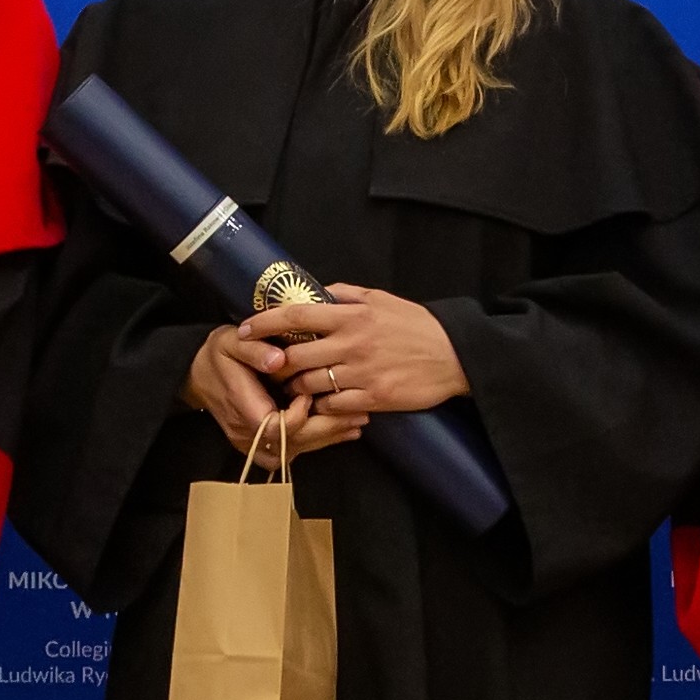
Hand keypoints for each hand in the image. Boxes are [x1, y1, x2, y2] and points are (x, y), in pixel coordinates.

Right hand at [185, 324, 365, 454]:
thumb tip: (279, 360)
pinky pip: (295, 449)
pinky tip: (344, 428)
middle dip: (326, 429)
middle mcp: (248, 434)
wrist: (200, 375)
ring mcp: (255, 444)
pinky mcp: (265, 446)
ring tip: (358, 420)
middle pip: (292, 444)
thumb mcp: (231, 342)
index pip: (275, 427)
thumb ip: (254, 350)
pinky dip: (321, 439)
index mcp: (241, 408)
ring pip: (297, 450)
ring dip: (329, 436)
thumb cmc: (220, 356)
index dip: (298, 415)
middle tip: (357, 414)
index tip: (309, 393)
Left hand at [254, 284, 464, 422]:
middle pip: (294, 357)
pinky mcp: (373, 398)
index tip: (244, 329)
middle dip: (276, 365)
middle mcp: (352, 344)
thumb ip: (347, 295)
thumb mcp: (382, 299)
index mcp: (352, 316)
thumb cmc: (418, 326)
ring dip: (298, 388)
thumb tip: (319, 292)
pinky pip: (333, 406)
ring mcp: (361, 374)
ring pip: (309, 384)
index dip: (264, 323)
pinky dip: (323, 406)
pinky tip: (325, 402)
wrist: (455, 355)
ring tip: (298, 387)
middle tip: (272, 367)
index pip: (296, 316)